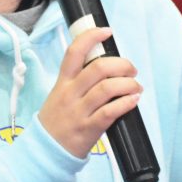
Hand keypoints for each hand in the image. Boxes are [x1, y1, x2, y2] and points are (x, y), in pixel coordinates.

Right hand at [39, 28, 141, 157]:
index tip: (106, 32)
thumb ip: (78, 79)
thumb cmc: (57, 119)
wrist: (45, 149)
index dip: (91, 37)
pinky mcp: (89, 129)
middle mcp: (70, 93)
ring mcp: (79, 111)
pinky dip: (126, 103)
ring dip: (128, 84)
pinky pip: (110, 112)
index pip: (74, 52)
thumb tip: (105, 65)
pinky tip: (133, 100)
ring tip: (135, 87)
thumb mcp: (60, 93)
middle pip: (98, 68)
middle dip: (121, 64)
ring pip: (107, 88)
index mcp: (63, 81)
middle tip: (131, 70)